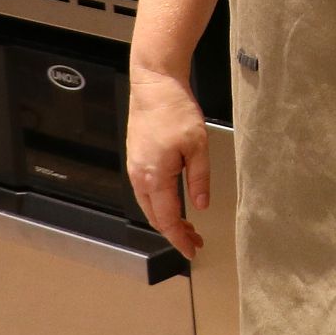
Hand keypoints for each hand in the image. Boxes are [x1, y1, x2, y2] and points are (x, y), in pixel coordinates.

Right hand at [126, 66, 211, 260]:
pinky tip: (173, 202)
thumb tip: (200, 205)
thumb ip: (199, 178)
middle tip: (195, 239)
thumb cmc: (176, 110)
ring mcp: (134, 167)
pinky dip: (158, 203)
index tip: (192, 250)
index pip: (166, 219)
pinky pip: (145, 191)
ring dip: (166, 218)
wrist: (154, 84)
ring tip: (187, 225)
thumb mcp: (197, 145)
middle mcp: (139, 177)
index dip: (179, 238)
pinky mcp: (135, 158)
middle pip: (154, 216)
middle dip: (174, 232)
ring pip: (148, 205)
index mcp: (154, 177)